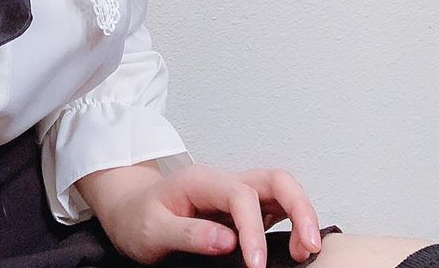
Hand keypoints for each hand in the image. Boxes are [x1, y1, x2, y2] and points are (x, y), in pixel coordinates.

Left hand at [95, 163, 322, 266]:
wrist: (128, 210)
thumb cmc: (138, 218)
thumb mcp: (152, 229)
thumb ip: (188, 233)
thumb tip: (228, 242)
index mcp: (201, 181)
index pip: (240, 196)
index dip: (254, 230)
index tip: (256, 265)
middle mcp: (223, 183)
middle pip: (274, 179)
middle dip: (300, 207)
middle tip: (310, 247)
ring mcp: (235, 196)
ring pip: (281, 191)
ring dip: (302, 216)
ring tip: (306, 252)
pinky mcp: (241, 213)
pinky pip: (275, 210)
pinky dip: (293, 225)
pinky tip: (297, 248)